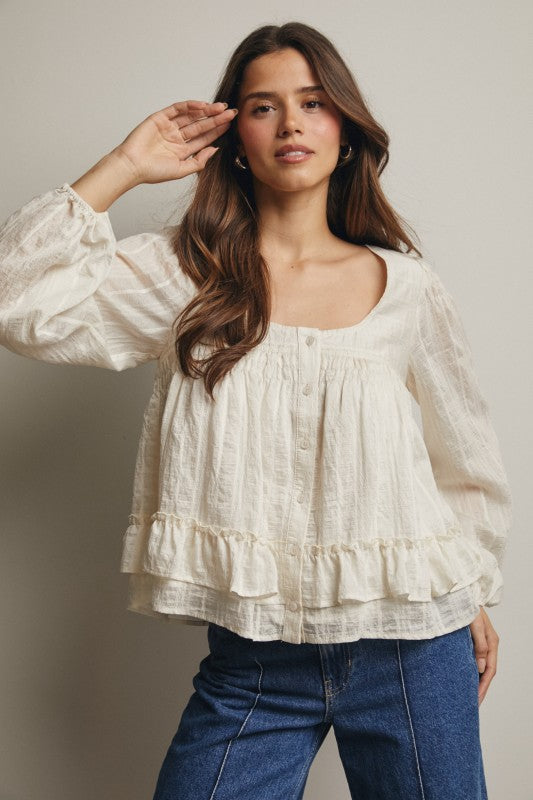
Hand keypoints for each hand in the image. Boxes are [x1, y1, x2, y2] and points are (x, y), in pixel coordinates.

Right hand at [112, 100, 237, 184]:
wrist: (132, 166)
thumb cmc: (153, 172)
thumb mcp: (181, 170)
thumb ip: (199, 161)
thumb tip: (215, 150)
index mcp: (182, 150)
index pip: (204, 138)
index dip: (217, 131)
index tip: (231, 125)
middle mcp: (177, 137)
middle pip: (200, 125)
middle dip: (216, 119)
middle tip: (231, 112)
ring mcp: (169, 127)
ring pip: (191, 116)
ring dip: (206, 111)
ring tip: (221, 108)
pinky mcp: (160, 118)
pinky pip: (178, 109)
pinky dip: (190, 105)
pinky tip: (203, 105)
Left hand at [469, 606, 498, 704]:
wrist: (457, 591)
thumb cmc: (466, 605)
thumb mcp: (474, 625)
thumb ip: (479, 645)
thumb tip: (481, 668)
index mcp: (492, 642)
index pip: (490, 671)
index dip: (483, 687)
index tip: (476, 701)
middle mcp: (487, 644)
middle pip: (486, 671)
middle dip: (480, 688)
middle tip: (471, 704)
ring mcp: (479, 642)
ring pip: (479, 666)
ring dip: (474, 680)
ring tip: (466, 695)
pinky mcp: (469, 639)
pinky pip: (471, 658)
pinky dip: (468, 669)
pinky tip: (461, 676)